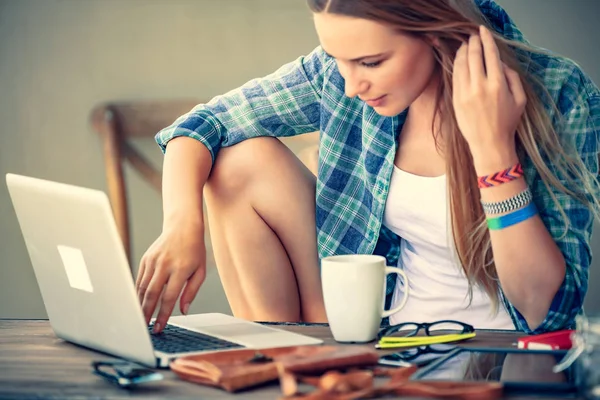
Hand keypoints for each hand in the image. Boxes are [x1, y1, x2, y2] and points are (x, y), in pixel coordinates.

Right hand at [135, 220, 206, 332]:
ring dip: (141, 304)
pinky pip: (140, 279)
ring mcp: (153, 261)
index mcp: (181, 269)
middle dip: (147, 313)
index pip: (169, 297)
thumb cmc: (194, 250)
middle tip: (145, 328)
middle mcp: (165, 265)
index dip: (163, 315)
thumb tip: (183, 311)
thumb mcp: (200, 271)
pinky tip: (140, 302)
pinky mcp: (146, 259)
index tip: (159, 328)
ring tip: (140, 318)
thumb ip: (191, 292)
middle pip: (152, 294)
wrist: (183, 226)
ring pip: (143, 288)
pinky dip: (139, 293)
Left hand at [452, 25, 525, 172]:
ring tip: (464, 46)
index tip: (483, 31)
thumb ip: (512, 78)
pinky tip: (458, 60)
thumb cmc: (507, 123)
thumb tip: (500, 64)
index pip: (490, 55)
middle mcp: (480, 86)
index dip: (486, 40)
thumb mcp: (520, 99)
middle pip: (474, 56)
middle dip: (473, 43)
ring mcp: (465, 93)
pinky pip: (455, 77)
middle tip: (473, 36)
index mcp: (498, 84)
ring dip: (462, 52)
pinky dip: (456, 65)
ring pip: (461, 65)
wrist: (489, 145)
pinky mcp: (456, 100)